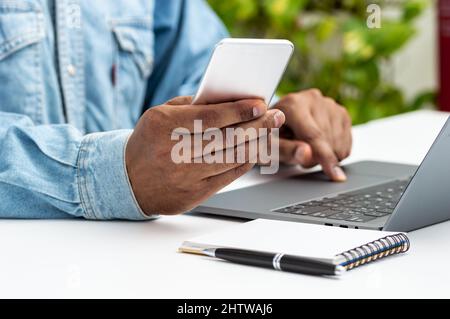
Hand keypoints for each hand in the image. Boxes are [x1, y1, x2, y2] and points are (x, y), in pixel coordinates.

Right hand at [126, 96, 285, 215]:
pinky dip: (245, 162)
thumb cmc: (148, 141)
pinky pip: (228, 176)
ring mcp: (186, 176)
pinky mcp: (194, 194)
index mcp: (165, 126)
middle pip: (228, 138)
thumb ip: (190, 104)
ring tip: (271, 131)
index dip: (240, 110)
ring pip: (232, 158)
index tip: (260, 103)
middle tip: (276, 116)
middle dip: (258, 125)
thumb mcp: (159, 114)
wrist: (127, 180)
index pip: (211, 117)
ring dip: (257, 143)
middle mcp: (176, 152)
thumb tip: (228, 99)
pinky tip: (255, 150)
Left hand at [274, 89, 351, 181]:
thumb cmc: (269, 136)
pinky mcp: (341, 112)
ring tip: (306, 149)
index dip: (324, 156)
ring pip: (339, 142)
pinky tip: (318, 147)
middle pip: (327, 139)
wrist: (275, 123)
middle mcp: (312, 99)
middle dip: (317, 157)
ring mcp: (329, 104)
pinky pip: (346, 143)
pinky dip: (335, 153)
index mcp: (292, 104)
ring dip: (326, 156)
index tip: (333, 174)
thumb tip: (306, 154)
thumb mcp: (268, 146)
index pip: (313, 134)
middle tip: (299, 155)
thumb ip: (285, 150)